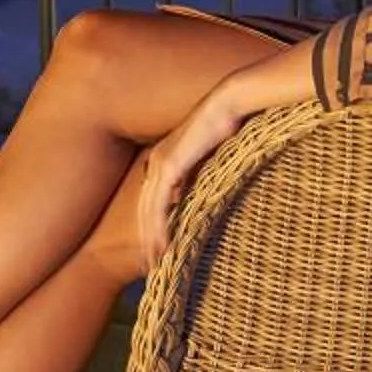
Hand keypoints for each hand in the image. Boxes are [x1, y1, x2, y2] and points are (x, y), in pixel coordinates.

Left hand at [135, 87, 246, 271]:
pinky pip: (160, 204)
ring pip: (149, 211)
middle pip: (144, 209)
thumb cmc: (224, 127)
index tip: (156, 249)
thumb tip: (194, 197)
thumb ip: (196, 177)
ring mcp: (160, 164)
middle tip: (150, 266)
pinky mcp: (170, 166)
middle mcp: (155, 163)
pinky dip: (160, 227)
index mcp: (162, 160)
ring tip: (155, 264)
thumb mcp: (207, 160)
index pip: (150, 200)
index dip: (151, 226)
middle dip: (145, 239)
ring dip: (151, 239)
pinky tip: (164, 245)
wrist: (227, 105)